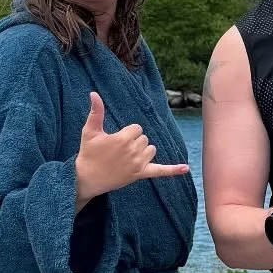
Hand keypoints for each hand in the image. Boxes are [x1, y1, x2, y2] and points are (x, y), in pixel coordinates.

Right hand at [75, 92, 189, 208]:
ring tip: (127, 157)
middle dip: (134, 141)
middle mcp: (133, 151)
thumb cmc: (88, 153)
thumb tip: (94, 93)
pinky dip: (173, 170)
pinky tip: (186, 169)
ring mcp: (138, 164)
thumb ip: (96, 112)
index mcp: (123, 138)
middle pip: (144, 138)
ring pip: (151, 150)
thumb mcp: (90, 131)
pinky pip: (160, 171)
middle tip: (118, 150)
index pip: (137, 128)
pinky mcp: (140, 174)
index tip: (115, 140)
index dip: (127, 132)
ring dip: (143, 151)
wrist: (87, 178)